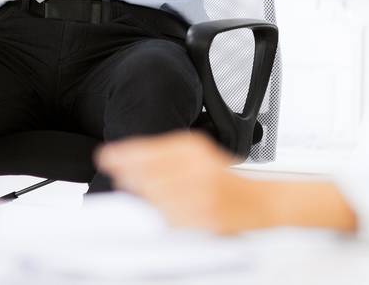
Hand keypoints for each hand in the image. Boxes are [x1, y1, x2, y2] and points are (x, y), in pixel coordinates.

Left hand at [97, 132, 355, 235]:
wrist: (263, 204)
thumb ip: (165, 158)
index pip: (149, 148)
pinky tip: (166, 215)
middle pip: (147, 174)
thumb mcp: (197, 158)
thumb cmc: (227, 182)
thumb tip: (127, 167)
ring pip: (157, 198)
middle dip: (131, 179)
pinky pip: (172, 220)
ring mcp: (201, 193)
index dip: (123, 154)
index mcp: (193, 148)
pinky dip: (164, 219)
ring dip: (147, 201)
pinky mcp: (205, 217)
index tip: (105, 156)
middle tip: (122, 179)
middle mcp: (196, 167)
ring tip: (152, 200)